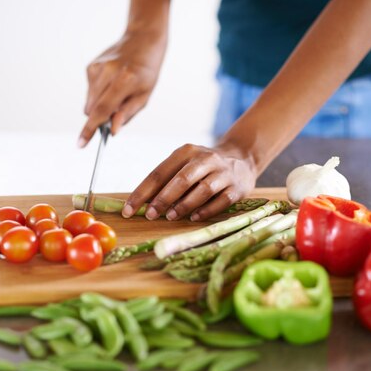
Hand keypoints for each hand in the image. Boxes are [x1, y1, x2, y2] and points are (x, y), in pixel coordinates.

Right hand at [79, 30, 166, 146]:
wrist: (142, 40)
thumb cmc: (147, 72)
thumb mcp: (144, 96)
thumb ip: (127, 114)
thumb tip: (113, 131)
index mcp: (125, 81)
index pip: (102, 110)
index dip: (90, 129)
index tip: (80, 144)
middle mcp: (107, 73)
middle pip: (92, 109)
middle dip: (99, 118)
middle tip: (116, 113)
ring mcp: (97, 68)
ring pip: (89, 102)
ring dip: (100, 105)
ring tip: (117, 92)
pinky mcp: (90, 66)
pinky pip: (90, 91)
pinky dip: (99, 93)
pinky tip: (111, 83)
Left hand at [123, 143, 257, 220]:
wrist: (242, 159)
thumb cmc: (202, 168)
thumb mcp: (184, 166)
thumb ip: (165, 182)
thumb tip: (141, 204)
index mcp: (186, 152)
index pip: (159, 173)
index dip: (142, 192)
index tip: (128, 210)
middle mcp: (206, 159)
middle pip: (182, 179)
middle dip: (163, 198)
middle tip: (150, 215)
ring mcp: (224, 173)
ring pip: (203, 189)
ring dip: (185, 205)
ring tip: (171, 217)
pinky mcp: (237, 187)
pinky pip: (221, 200)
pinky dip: (206, 210)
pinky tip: (194, 218)